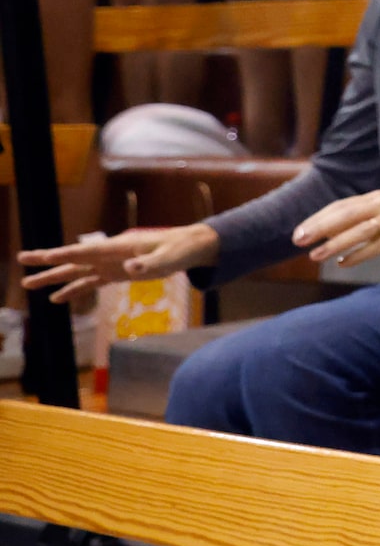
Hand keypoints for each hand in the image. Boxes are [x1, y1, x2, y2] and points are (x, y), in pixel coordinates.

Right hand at [17, 224, 218, 305]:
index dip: (65, 254)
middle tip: (21, 260)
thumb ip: (149, 263)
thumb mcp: (170, 258)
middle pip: (74, 259)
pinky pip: (90, 282)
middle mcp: (111, 254)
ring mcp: (112, 264)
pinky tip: (56, 299)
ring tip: (28, 284)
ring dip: (54, 278)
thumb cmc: (180, 250)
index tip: (42, 256)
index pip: (87, 251)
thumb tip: (129, 268)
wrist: (190, 248)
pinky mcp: (116, 273)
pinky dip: (73, 290)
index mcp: (120, 246)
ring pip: (77, 271)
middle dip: (48, 261)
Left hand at [292, 187, 379, 267]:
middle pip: (344, 216)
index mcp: (378, 197)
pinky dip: (358, 255)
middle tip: (298, 239)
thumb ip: (369, 214)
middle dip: (319, 228)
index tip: (301, 229)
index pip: (341, 206)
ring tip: (316, 255)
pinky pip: (376, 247)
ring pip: (357, 232)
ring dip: (334, 244)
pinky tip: (344, 262)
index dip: (319, 218)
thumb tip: (341, 227)